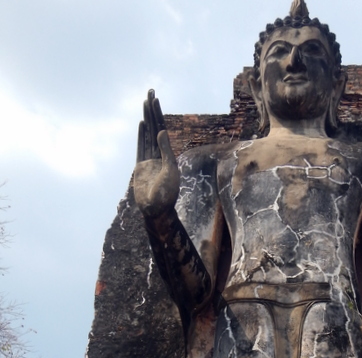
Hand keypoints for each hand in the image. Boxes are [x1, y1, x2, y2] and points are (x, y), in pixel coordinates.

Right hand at [134, 89, 179, 218]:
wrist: (155, 210)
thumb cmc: (166, 194)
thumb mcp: (170, 170)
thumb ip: (165, 151)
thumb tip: (162, 131)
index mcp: (169, 156)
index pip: (162, 130)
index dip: (158, 114)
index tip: (155, 100)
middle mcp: (160, 155)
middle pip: (155, 128)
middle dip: (153, 111)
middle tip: (150, 93)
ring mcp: (150, 160)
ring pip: (148, 135)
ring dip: (147, 119)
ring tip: (145, 103)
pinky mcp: (142, 166)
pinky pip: (141, 147)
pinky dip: (142, 135)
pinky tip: (142, 123)